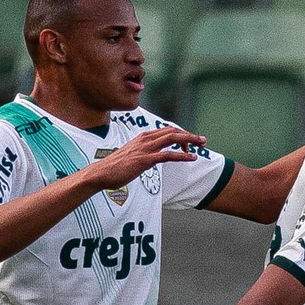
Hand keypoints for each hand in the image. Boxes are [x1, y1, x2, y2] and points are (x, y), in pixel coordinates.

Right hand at [87, 127, 206, 189]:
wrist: (102, 173)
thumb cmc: (117, 166)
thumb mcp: (133, 155)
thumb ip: (145, 152)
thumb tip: (154, 156)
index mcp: (144, 137)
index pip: (168, 130)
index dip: (182, 134)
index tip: (192, 141)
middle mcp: (146, 139)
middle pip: (173, 132)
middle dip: (190, 135)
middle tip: (203, 141)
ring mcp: (146, 148)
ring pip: (173, 139)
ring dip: (190, 141)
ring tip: (202, 146)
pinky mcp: (146, 160)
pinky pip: (168, 155)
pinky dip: (182, 156)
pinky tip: (192, 158)